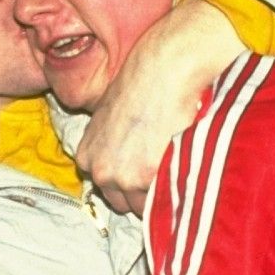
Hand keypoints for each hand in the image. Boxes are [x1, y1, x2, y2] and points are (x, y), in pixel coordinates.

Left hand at [77, 0, 244, 214]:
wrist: (164, 69)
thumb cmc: (141, 82)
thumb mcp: (109, 113)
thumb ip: (110, 141)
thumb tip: (126, 154)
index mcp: (88, 156)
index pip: (107, 187)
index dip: (129, 181)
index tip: (146, 174)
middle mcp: (100, 171)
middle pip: (123, 202)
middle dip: (142, 192)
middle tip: (163, 174)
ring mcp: (124, 178)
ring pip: (145, 205)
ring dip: (161, 193)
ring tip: (178, 170)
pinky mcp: (150, 178)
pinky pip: (166, 198)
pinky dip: (177, 188)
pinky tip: (186, 167)